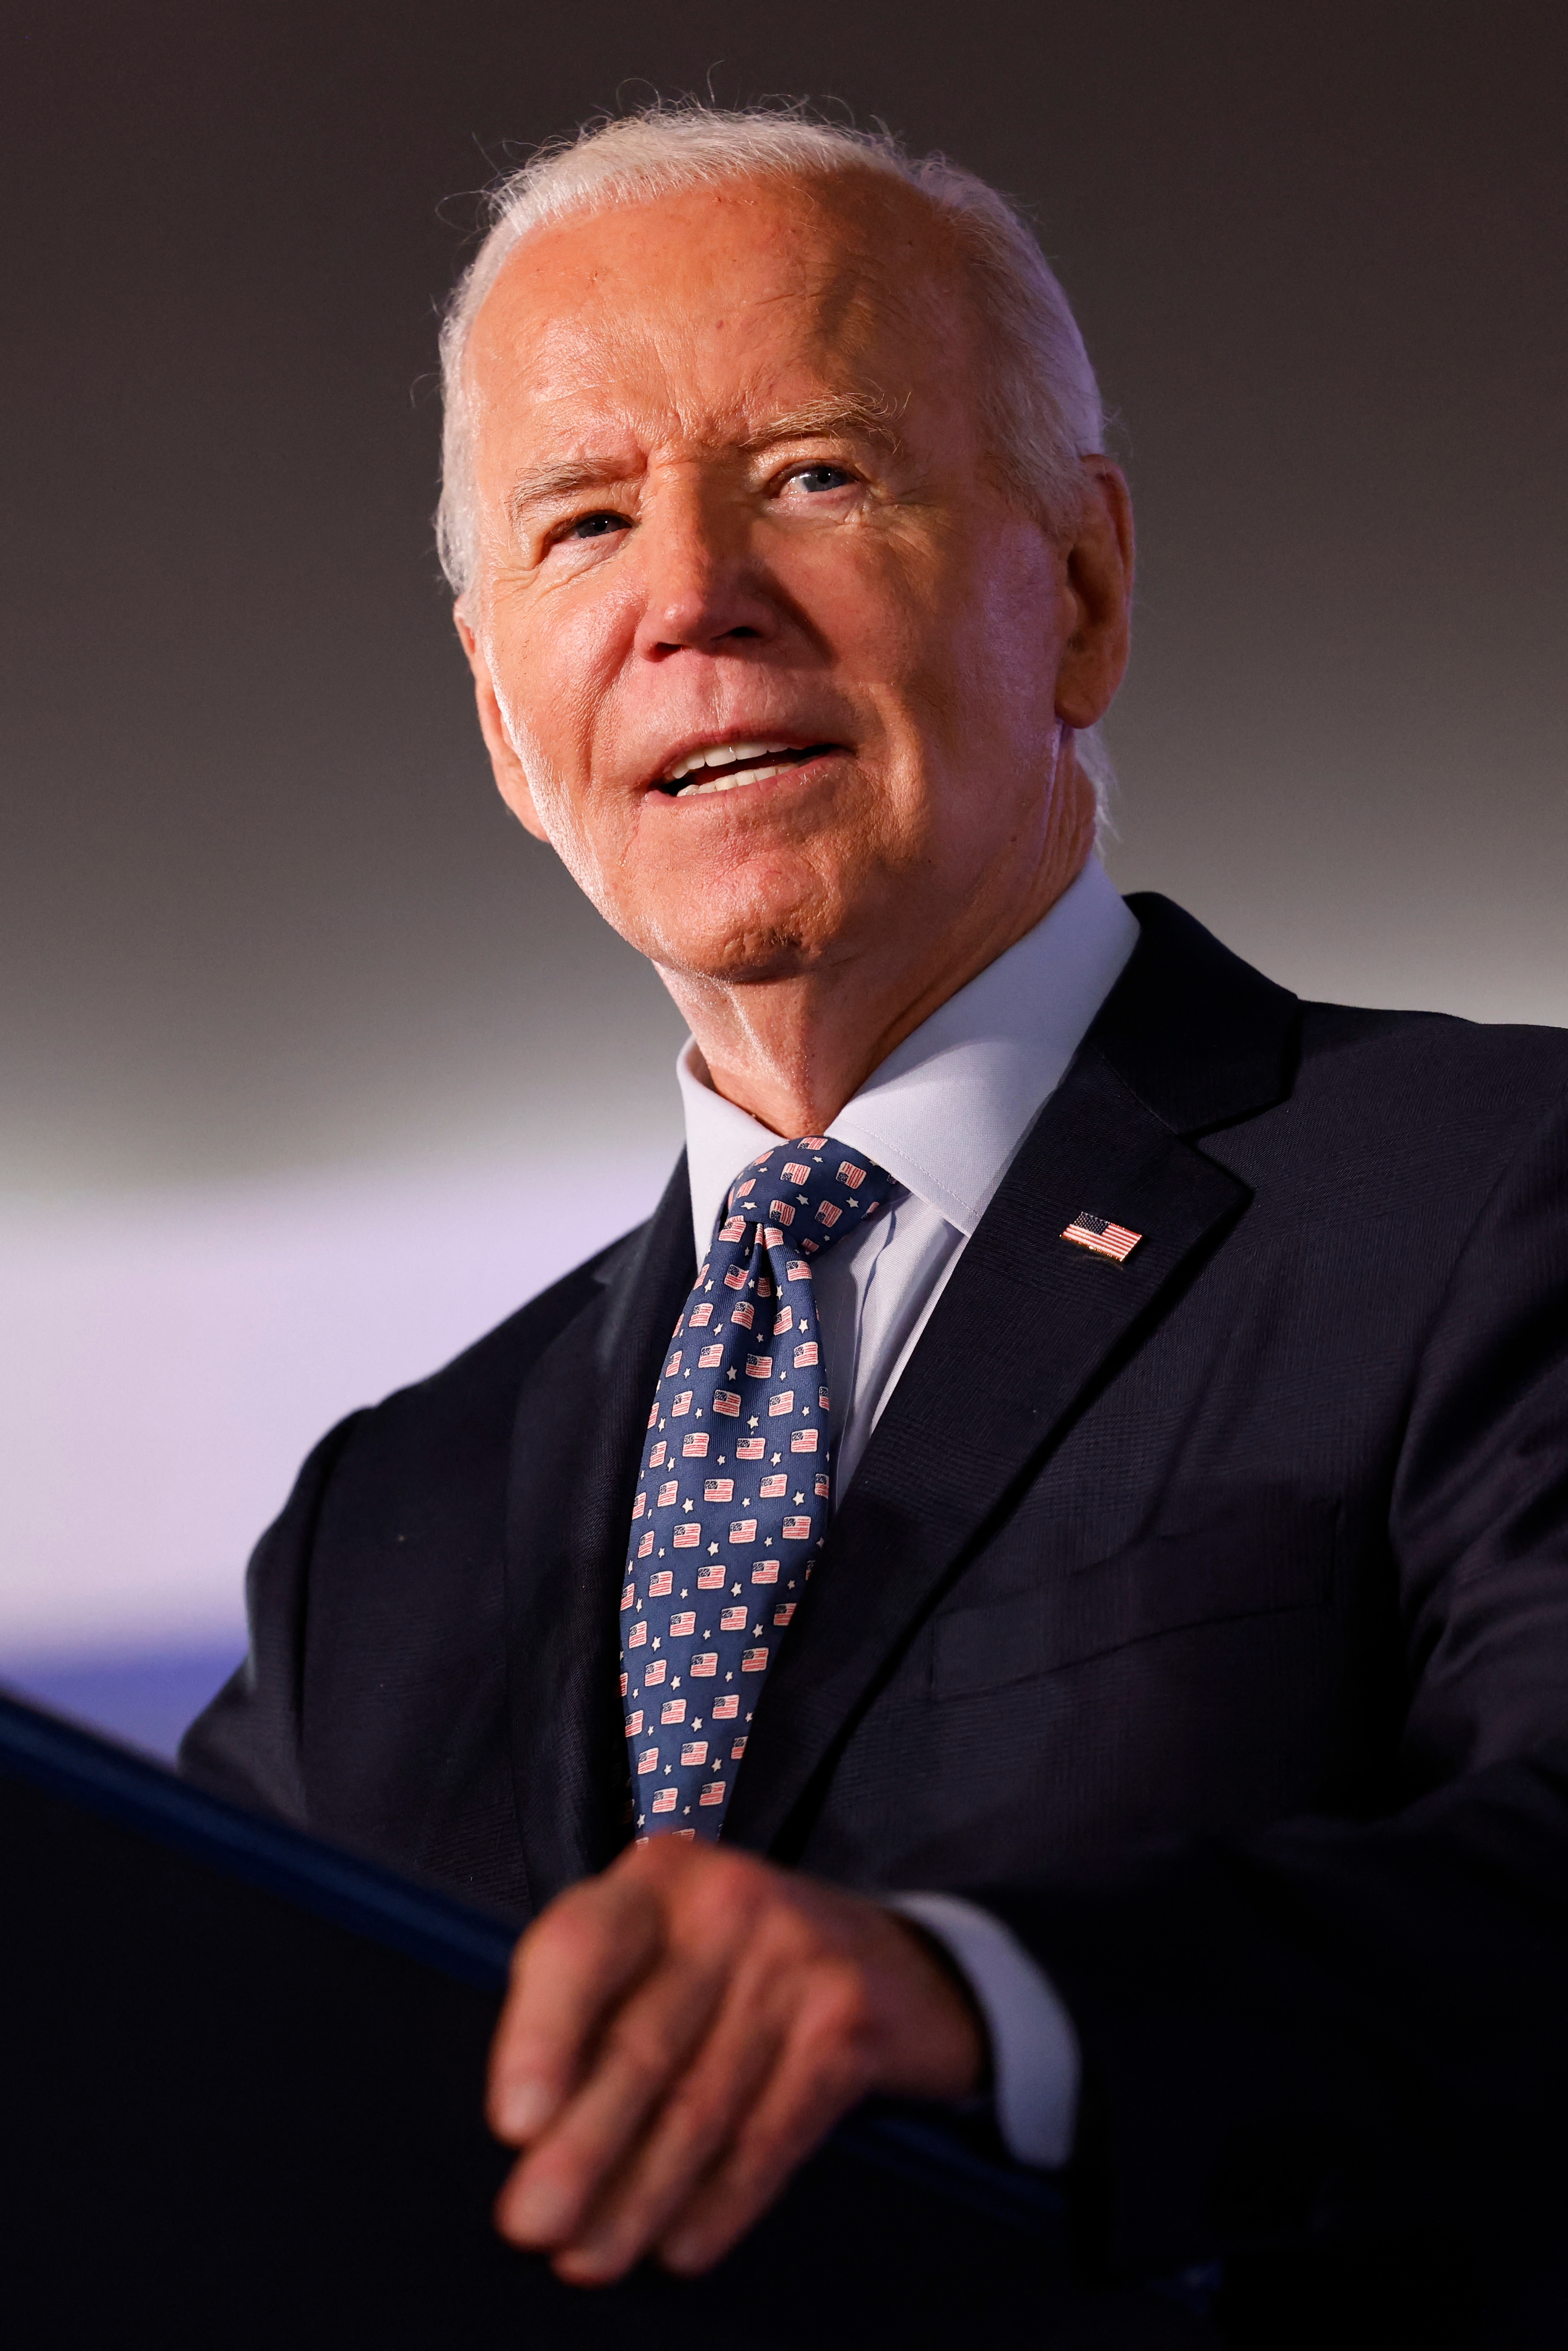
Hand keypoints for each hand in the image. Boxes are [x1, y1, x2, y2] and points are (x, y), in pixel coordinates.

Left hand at [486, 1837, 985, 2282]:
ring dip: (639, 2195)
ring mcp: (796, 1961)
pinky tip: (680, 2244)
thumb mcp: (657, 1943)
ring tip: (590, 2256)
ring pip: (701, 2102)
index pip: (581, 1948)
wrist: (888, 1957)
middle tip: (532, 2224)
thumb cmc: (732, 1961)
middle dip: (581, 2148)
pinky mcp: (849, 2024)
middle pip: (641, 2042)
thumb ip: (588, 2007)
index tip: (514, 2124)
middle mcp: (726, 1904)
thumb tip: (524, 2133)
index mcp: (656, 1879)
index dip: (541, 2037)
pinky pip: (772, 2131)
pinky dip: (721, 2199)